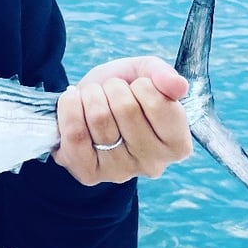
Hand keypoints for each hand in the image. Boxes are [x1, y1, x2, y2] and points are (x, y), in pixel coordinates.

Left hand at [53, 56, 192, 185]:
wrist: (85, 104)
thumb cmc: (119, 92)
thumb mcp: (142, 73)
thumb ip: (162, 74)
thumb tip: (179, 85)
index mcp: (177, 144)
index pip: (159, 103)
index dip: (141, 85)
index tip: (136, 88)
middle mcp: (153, 165)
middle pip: (126, 108)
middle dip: (112, 88)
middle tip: (110, 93)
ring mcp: (120, 172)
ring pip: (99, 118)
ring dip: (90, 96)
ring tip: (94, 100)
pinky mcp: (88, 173)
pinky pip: (75, 134)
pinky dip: (69, 108)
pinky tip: (75, 105)